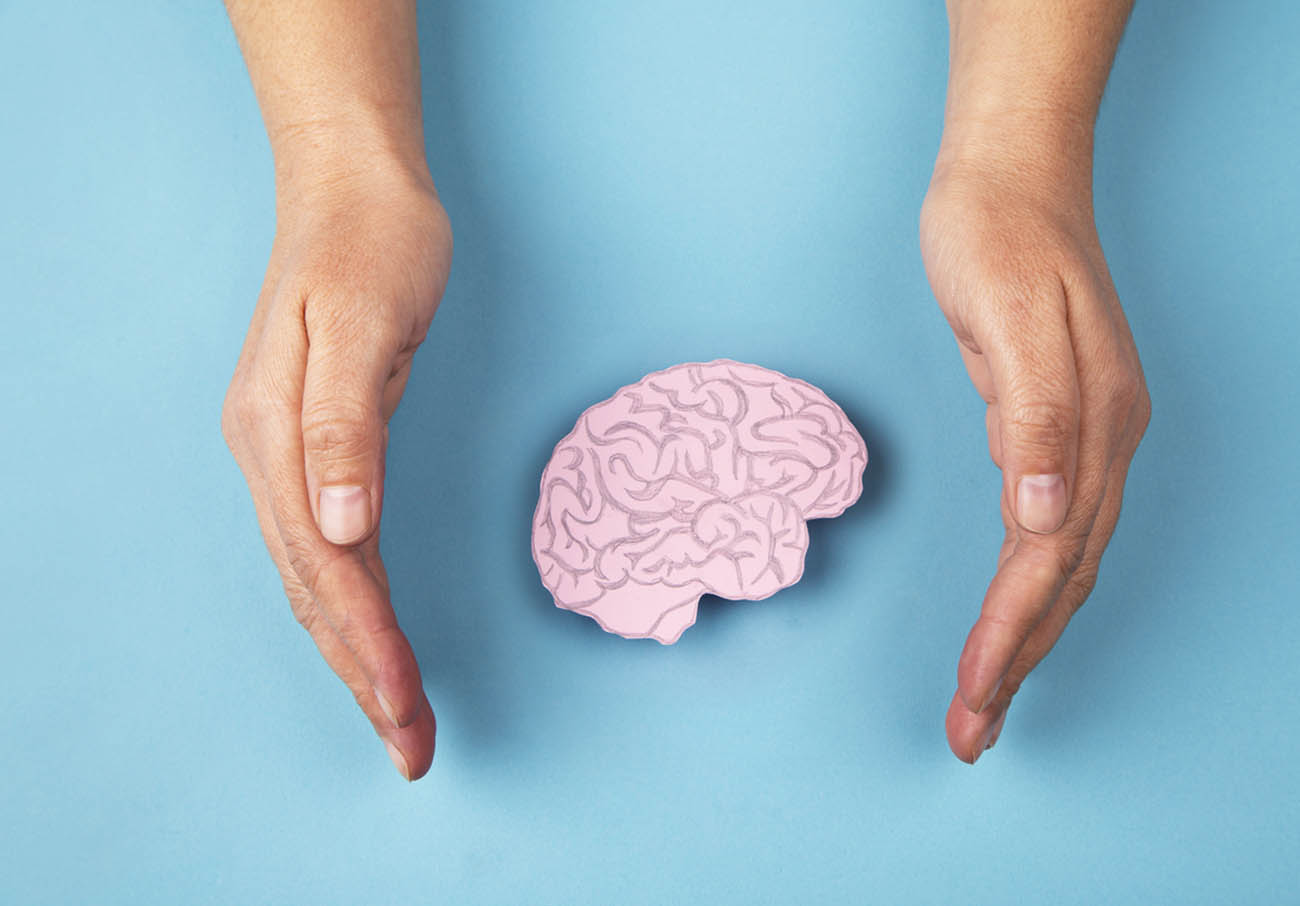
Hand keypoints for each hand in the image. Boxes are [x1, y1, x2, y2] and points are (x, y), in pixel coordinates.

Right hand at [222, 161, 451, 779]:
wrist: (354, 189)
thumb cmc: (372, 245)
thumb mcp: (365, 322)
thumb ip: (344, 426)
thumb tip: (340, 526)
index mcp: (276, 434)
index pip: (325, 563)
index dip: (366, 641)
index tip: (404, 705)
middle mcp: (270, 457)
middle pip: (316, 590)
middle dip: (363, 674)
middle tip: (412, 748)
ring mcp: (285, 455)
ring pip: (317, 579)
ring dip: (355, 654)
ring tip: (397, 718)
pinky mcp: (314, 448)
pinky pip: (327, 547)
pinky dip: (351, 605)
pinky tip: (368, 639)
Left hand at [919, 122, 1149, 762]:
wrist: (1010, 174)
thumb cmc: (996, 235)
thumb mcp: (1006, 313)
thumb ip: (1036, 414)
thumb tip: (1048, 512)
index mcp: (1093, 424)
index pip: (1049, 558)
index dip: (1011, 635)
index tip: (973, 697)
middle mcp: (1100, 441)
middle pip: (1060, 578)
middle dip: (1016, 662)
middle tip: (970, 734)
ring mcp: (1083, 434)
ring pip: (1057, 562)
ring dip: (1023, 635)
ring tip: (984, 700)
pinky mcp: (1052, 423)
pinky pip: (1046, 527)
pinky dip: (1024, 584)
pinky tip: (1008, 616)